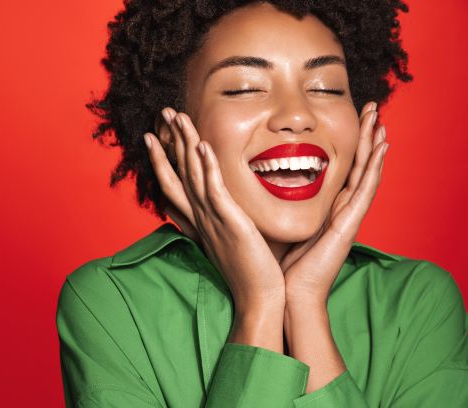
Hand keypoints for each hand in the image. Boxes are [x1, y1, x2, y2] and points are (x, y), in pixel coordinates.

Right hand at [144, 108, 284, 311]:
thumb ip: (222, 221)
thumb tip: (222, 208)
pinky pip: (214, 191)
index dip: (164, 158)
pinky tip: (202, 145)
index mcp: (200, 221)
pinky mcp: (230, 224)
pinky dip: (207, 167)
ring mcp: (213, 220)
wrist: (258, 300)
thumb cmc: (250, 272)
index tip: (155, 136)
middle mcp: (201, 218)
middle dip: (169, 142)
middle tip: (164, 114)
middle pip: (178, 173)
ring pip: (192, 175)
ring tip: (178, 118)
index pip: (176, 184)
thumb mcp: (230, 242)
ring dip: (184, 144)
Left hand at [282, 101, 389, 304]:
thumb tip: (267, 187)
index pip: (341, 169)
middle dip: (364, 137)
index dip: (348, 145)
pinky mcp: (348, 225)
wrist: (288, 294)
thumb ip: (282, 208)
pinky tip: (381, 147)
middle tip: (371, 109)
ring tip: (379, 118)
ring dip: (373, 145)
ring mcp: (348, 217)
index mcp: (327, 209)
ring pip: (365, 173)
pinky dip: (374, 167)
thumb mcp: (284, 226)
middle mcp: (341, 210)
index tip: (351, 120)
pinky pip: (365, 190)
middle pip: (357, 166)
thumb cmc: (283, 265)